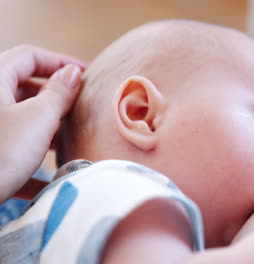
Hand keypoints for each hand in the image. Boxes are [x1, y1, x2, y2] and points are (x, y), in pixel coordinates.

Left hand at [0, 45, 85, 202]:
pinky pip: (12, 150)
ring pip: (20, 120)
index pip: (29, 56)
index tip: (86, 74)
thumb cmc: (0, 153)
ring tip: (69, 143)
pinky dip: (32, 161)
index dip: (60, 61)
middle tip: (80, 109)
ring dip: (46, 130)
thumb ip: (59, 93)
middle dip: (55, 98)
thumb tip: (73, 73)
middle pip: (24, 88)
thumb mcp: (38, 119)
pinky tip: (50, 179)